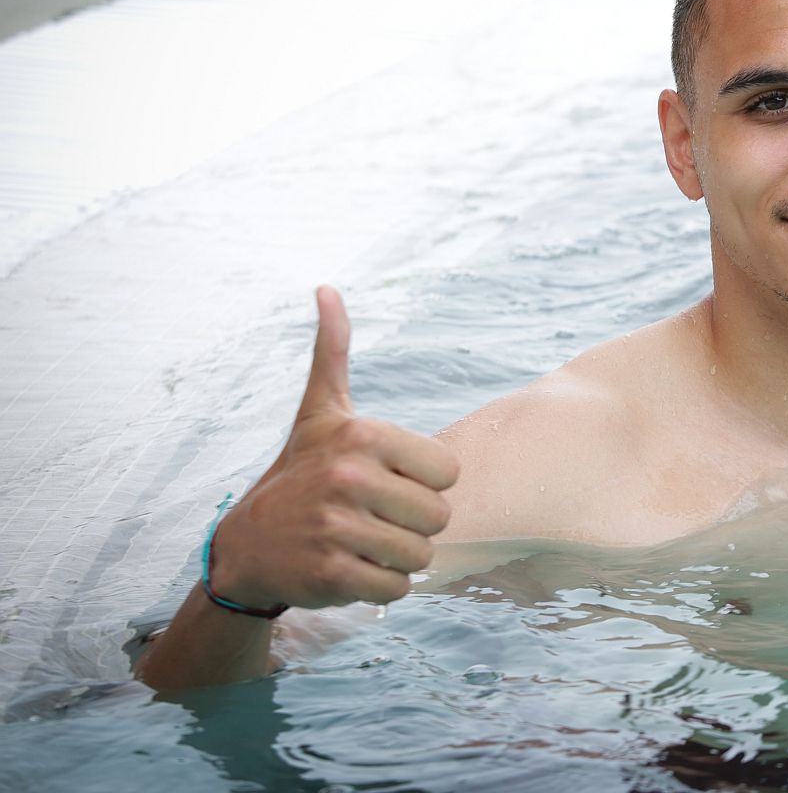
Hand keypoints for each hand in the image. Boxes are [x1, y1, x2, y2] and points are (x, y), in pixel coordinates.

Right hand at [209, 287, 459, 610]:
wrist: (247, 544)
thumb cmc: (300, 472)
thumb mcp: (319, 412)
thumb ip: (332, 351)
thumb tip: (326, 289)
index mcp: (362, 436)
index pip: (448, 472)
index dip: (422, 483)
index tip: (384, 481)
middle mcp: (350, 478)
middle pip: (439, 517)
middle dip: (412, 524)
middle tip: (371, 516)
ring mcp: (339, 529)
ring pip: (422, 556)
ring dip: (397, 556)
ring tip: (360, 542)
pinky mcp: (332, 576)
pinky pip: (398, 590)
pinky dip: (382, 587)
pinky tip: (349, 569)